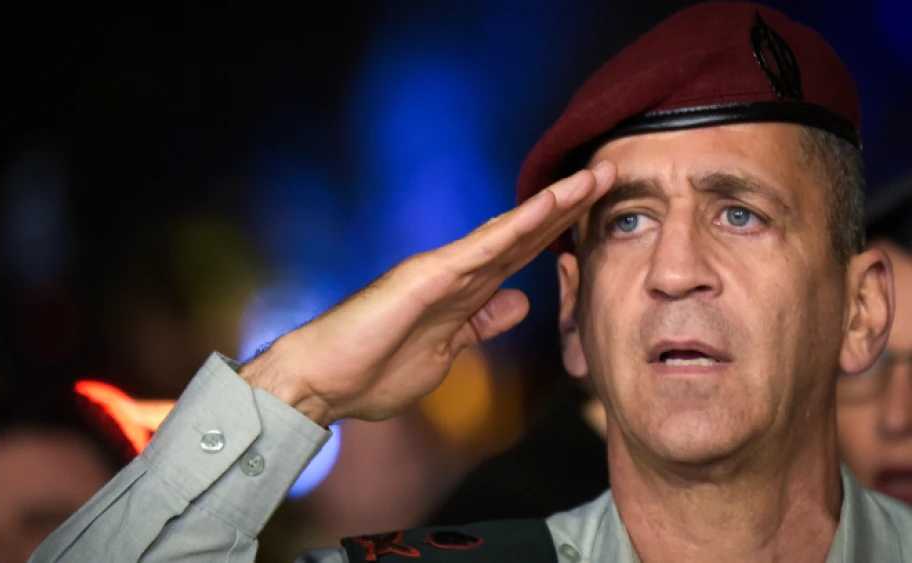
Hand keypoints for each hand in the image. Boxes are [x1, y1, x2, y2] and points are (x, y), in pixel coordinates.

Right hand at [242, 161, 617, 425]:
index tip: (597, 216)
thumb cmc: (374, 372)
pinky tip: (548, 207)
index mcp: (465, 293)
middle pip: (524, 235)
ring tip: (592, 178)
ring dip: (553, 205)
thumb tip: (517, 304)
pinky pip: (482, 248)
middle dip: (568, 207)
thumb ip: (482, 324)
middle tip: (609, 176)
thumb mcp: (448, 352)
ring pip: (509, 231)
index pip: (522, 257)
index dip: (559, 234)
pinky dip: (517, 225)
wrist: (323, 380)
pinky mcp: (427, 276)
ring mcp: (443, 271)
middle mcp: (458, 273)